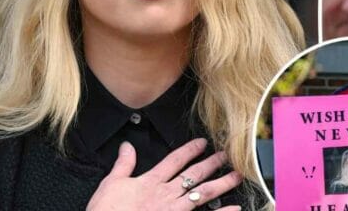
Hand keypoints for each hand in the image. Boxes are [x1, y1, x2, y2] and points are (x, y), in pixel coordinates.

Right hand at [87, 138, 242, 210]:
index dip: (190, 150)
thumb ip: (123, 164)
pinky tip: (235, 208)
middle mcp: (166, 194)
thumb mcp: (110, 184)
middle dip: (212, 164)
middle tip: (227, 156)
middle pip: (194, 175)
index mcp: (150, 182)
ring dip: (222, 184)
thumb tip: (127, 146)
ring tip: (237, 177)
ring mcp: (173, 210)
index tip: (203, 142)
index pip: (175, 160)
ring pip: (203, 194)